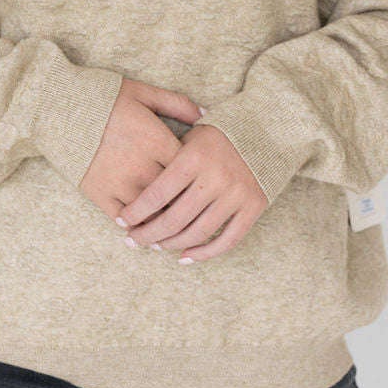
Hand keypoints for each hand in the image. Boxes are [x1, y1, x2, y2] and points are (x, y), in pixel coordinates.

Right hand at [79, 78, 204, 217]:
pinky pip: (123, 219)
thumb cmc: (105, 97)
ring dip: (162, 221)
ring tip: (169, 229)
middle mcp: (142, 166)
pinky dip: (134, 226)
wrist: (59, 107)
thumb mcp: (143, 93)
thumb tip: (206, 115)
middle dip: (185, 204)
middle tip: (193, 212)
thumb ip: (177, 104)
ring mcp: (120, 182)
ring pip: (151, 213)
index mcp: (157, 141)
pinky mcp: (99, 193)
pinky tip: (140, 229)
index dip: (199, 178)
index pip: (190, 170)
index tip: (202, 183)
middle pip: (175, 196)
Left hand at [117, 122, 266, 262]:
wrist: (264, 131)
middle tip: (134, 241)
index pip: (157, 193)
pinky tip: (185, 257)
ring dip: (172, 245)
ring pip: (198, 233)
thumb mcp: (190, 136)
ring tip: (156, 246)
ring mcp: (237, 194)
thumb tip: (137, 192)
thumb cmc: (217, 134)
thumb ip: (168, 160)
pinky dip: (204, 254)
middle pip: (175, 219)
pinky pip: (227, 240)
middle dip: (148, 234)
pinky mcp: (254, 207)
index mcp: (195, 157)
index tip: (122, 221)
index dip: (136, 211)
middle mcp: (216, 177)